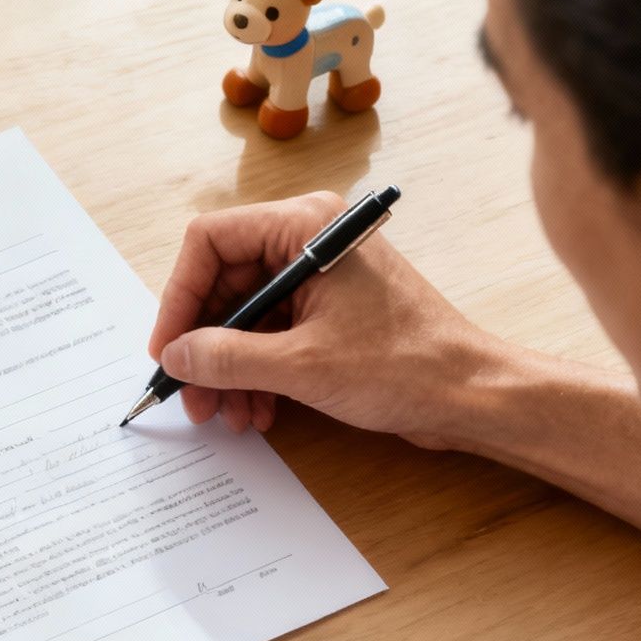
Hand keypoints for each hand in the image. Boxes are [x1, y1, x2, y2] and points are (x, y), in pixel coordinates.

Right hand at [150, 192, 517, 444]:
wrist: (472, 395)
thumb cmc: (409, 365)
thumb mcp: (302, 365)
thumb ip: (227, 357)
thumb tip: (176, 355)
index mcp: (305, 227)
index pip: (210, 242)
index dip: (179, 298)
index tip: (168, 350)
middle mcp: (310, 242)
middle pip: (224, 283)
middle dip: (204, 345)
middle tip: (192, 395)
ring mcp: (320, 278)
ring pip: (245, 316)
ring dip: (228, 368)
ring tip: (227, 414)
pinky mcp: (330, 312)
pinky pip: (272, 334)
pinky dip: (255, 373)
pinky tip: (257, 410)